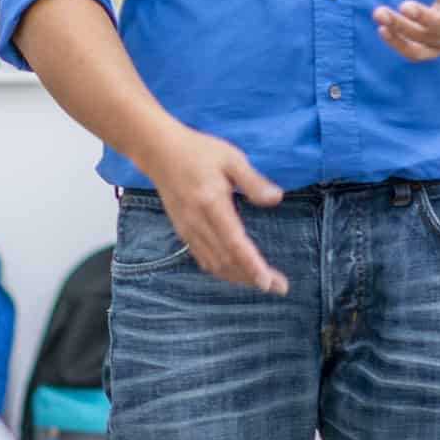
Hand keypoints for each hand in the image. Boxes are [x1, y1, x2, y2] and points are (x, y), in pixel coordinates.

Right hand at [136, 126, 287, 293]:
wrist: (160, 152)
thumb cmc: (199, 151)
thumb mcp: (231, 159)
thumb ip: (253, 181)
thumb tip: (276, 199)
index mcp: (211, 204)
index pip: (234, 242)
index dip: (251, 265)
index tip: (268, 281)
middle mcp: (197, 223)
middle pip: (226, 260)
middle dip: (252, 277)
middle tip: (280, 287)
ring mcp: (188, 229)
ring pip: (214, 264)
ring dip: (239, 277)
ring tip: (263, 283)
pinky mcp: (184, 231)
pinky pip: (203, 259)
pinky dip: (223, 271)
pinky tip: (237, 273)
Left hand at [373, 0, 439, 61]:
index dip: (427, 16)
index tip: (405, 6)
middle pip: (430, 33)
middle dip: (404, 25)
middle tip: (380, 11)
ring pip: (421, 45)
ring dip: (397, 34)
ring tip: (379, 15)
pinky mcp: (433, 48)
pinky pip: (415, 53)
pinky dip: (398, 44)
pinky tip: (382, 29)